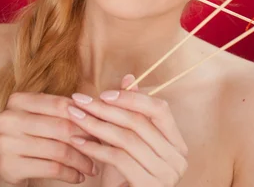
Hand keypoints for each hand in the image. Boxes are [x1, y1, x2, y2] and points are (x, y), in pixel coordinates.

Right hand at [0, 91, 100, 184]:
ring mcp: (5, 143)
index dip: (84, 115)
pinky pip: (50, 169)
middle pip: (60, 127)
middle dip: (86, 139)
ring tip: (92, 167)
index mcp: (18, 100)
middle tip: (101, 148)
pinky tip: (78, 177)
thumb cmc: (29, 137)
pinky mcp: (8, 166)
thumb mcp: (40, 118)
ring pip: (58, 150)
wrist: (2, 166)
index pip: (60, 104)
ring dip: (80, 160)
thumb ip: (62, 110)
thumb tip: (98, 108)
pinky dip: (69, 174)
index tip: (101, 125)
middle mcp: (8, 118)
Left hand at [68, 75, 188, 185]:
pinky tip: (78, 142)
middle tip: (80, 101)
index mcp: (177, 144)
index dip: (132, 98)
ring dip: (97, 125)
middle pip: (139, 123)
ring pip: (127, 139)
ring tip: (75, 117)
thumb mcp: (128, 142)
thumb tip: (129, 77)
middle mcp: (177, 159)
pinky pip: (119, 159)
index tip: (103, 93)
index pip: (160, 109)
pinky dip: (96, 148)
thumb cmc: (126, 176)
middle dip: (106, 109)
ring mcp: (166, 175)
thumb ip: (131, 112)